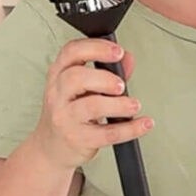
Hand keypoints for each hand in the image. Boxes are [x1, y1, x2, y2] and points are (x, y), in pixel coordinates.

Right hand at [32, 37, 152, 170]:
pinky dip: (130, 128)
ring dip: (119, 104)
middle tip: (121, 85)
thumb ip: (107, 73)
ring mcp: (66, 118)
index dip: (96, 47)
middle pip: (76, 77)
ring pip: (91, 106)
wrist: (51, 149)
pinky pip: (107, 133)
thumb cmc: (68, 114)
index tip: (117, 51)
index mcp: (58, 75)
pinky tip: (143, 123)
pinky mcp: (78, 139)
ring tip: (134, 105)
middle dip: (104, 78)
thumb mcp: (82, 89)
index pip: (71, 52)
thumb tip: (128, 59)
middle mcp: (58, 94)